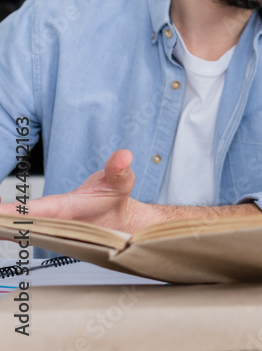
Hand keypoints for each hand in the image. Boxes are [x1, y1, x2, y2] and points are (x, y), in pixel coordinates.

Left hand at [0, 150, 151, 232]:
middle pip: (19, 227)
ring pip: (14, 232)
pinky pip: (15, 231)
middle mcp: (54, 225)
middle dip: (1, 224)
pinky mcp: (40, 231)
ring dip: (1, 228)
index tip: (0, 213)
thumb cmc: (114, 200)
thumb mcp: (121, 181)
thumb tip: (123, 156)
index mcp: (70, 211)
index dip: (18, 213)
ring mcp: (45, 231)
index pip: (40, 211)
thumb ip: (119, 168)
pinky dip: (4, 227)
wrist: (117, 223)